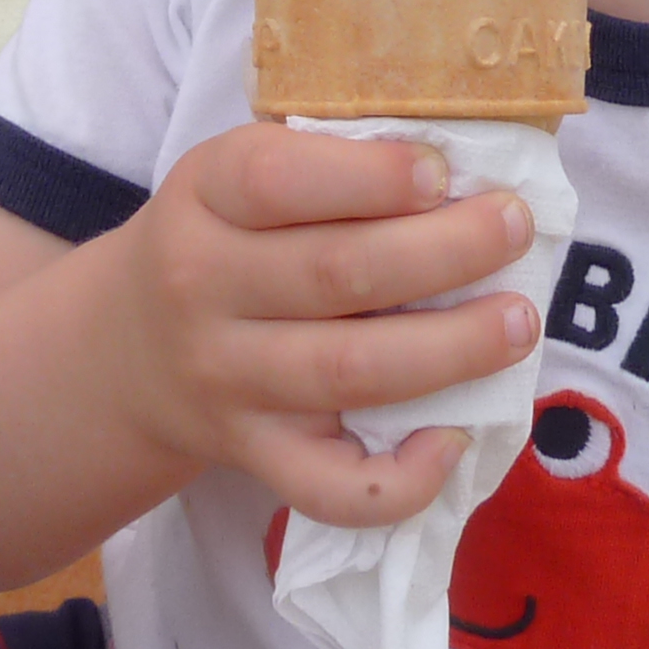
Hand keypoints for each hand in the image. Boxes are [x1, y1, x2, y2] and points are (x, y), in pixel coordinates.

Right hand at [101, 123, 542, 529]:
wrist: (129, 350)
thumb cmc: (223, 237)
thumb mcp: (237, 170)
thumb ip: (329, 160)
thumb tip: (467, 164)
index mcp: (204, 195)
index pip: (276, 180)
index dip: (370, 176)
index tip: (440, 172)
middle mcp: (204, 288)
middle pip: (337, 274)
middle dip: (447, 251)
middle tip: (515, 228)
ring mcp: (228, 382)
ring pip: (351, 373)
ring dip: (453, 349)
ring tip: (519, 321)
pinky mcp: (256, 455)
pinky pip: (330, 488)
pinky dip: (403, 478)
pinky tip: (455, 437)